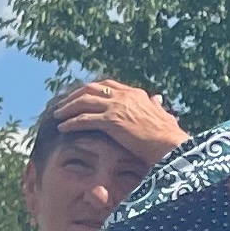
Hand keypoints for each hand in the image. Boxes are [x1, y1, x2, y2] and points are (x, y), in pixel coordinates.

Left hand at [50, 78, 188, 168]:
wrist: (171, 145)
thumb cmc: (168, 136)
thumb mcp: (162, 115)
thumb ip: (156, 105)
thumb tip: (158, 98)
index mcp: (135, 94)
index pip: (107, 85)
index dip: (91, 90)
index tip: (79, 96)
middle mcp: (124, 96)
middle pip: (91, 89)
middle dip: (74, 96)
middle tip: (62, 104)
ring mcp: (117, 107)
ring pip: (84, 102)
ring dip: (68, 108)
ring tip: (57, 115)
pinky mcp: (112, 121)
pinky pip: (85, 119)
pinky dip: (71, 122)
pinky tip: (62, 128)